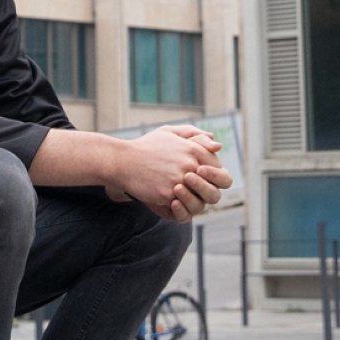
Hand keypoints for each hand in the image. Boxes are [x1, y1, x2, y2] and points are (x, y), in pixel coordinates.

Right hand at [111, 126, 228, 222]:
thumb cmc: (146, 147)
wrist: (122, 161)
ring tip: (180, 195)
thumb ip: (194, 135)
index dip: (214, 175)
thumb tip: (217, 145)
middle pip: (215, 186)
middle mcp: (190, 164)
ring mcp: (180, 180)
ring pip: (201, 200)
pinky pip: (182, 207)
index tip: (201, 177)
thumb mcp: (169, 133)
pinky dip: (178, 207)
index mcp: (193, 149)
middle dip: (207, 191)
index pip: (217, 167)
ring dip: (193, 200)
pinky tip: (170, 200)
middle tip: (193, 191)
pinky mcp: (168, 194)